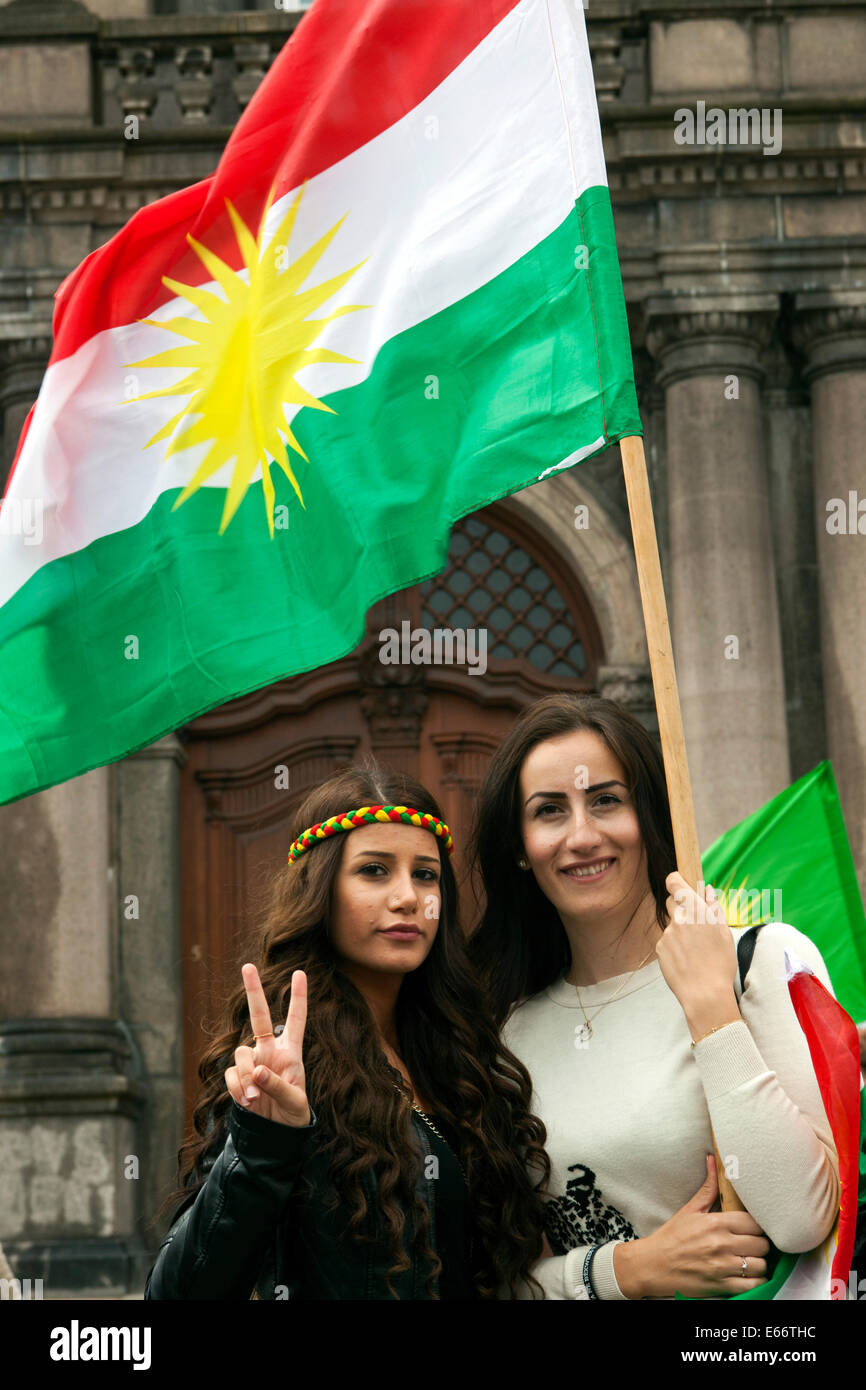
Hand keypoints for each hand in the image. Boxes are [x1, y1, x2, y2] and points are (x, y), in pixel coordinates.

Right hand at [223, 964, 310, 1127]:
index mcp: (291, 1051)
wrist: (276, 1134)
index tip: (300, 972)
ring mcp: (253, 1062)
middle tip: (248, 966)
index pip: (296, 1019)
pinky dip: (238, 1088)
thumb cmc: (294, 1114)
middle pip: (258, 1016)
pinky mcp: (238, 1077)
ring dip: (247, 1076)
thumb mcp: (295, 1101)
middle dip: (253, 991)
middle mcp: (270, 1050)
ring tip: (256, 1099)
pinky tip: (248, 1102)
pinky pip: (231, 1075)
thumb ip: (277, 1085)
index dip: (298, 997)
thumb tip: (257, 1072)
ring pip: (241, 1053)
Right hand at [613, 1155, 769, 1298]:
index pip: (755, 1222)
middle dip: (759, 1244)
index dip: (757, 1225)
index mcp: (715, 1223)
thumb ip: (708, 1188)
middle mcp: (722, 1244)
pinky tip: (748, 1276)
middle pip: (762, 1244)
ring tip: (749, 1260)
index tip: (752, 1228)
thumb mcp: (689, 1210)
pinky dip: (756, 1282)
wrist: (652, 1265)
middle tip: (751, 1244)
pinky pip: (754, 1286)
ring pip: (761, 1265)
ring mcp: (723, 1267)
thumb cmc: (671, 1237)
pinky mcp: (722, 1287)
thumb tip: (714, 1160)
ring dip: (758, 1263)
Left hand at [657, 873, 740, 1037]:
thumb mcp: (724, 933)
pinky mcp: (660, 948)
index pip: (674, 883)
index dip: (674, 881)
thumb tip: (707, 890)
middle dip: (681, 908)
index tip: (678, 882)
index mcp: (696, 911)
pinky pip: (666, 940)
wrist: (705, 994)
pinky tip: (686, 959)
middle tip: (695, 924)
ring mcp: (667, 934)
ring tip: (694, 949)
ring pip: (671, 924)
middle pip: (672, 902)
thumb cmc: (720, 964)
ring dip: (679, 930)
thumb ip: (714, 907)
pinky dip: (674, 945)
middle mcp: (679, 919)